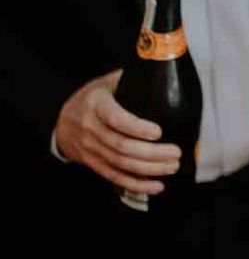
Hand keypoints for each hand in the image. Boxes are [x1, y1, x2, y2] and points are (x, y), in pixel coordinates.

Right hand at [55, 70, 180, 195]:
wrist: (62, 120)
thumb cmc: (94, 98)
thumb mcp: (107, 83)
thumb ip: (131, 80)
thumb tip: (163, 72)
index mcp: (96, 104)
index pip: (115, 118)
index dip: (137, 128)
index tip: (159, 132)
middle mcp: (90, 127)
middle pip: (122, 146)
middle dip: (152, 153)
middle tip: (176, 153)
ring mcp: (89, 148)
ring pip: (120, 164)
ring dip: (149, 169)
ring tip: (172, 167)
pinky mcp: (92, 163)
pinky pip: (114, 177)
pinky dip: (136, 184)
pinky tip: (156, 186)